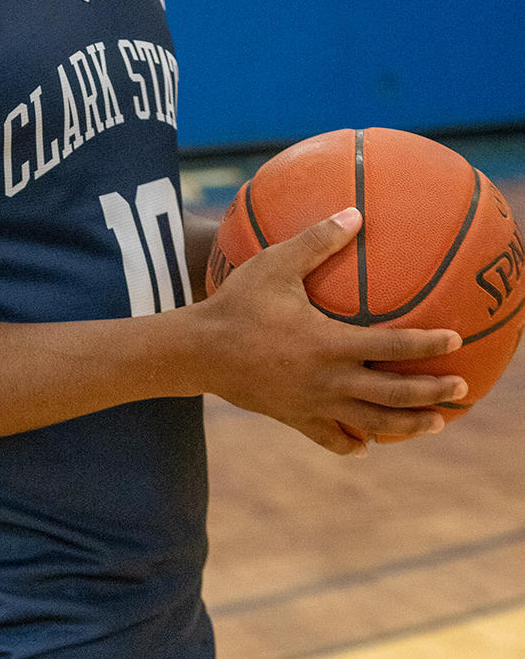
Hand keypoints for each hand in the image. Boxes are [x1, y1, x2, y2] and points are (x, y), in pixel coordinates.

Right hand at [200, 207, 466, 454]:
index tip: (455, 340)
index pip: (391, 346)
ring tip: (435, 424)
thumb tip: (356, 212)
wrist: (196, 352)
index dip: (427, 344)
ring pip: (370, 422)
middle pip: (392, 394)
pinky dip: (351, 443)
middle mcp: (327, 379)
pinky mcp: (293, 417)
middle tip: (461, 389)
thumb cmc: (236, 303)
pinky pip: (329, 437)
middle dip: (430, 393)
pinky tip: (367, 446)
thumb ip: (318, 240)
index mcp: (329, 343)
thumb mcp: (275, 264)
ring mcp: (312, 403)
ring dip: (407, 425)